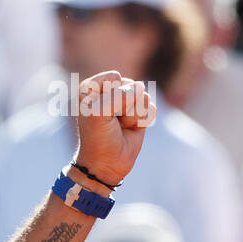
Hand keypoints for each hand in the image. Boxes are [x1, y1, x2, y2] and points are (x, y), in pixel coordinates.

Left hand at [72, 71, 151, 189]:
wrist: (107, 163)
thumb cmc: (98, 137)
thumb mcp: (99, 113)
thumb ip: (119, 95)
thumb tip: (141, 88)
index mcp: (91, 88)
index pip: (113, 78)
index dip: (111, 95)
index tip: (99, 112)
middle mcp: (109, 91)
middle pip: (130, 85)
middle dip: (124, 106)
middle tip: (112, 121)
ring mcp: (126, 102)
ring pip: (143, 96)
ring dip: (133, 114)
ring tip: (121, 126)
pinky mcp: (140, 113)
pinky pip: (151, 108)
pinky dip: (142, 121)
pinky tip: (132, 129)